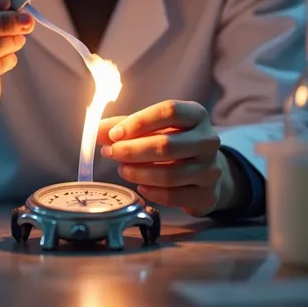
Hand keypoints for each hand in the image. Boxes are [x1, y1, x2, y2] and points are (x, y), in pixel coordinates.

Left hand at [97, 101, 240, 215]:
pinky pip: (173, 196)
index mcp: (196, 114)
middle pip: (167, 144)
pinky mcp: (207, 195)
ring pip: (169, 174)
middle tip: (112, 153)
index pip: (169, 111)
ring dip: (139, 173)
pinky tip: (140, 186)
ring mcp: (211, 169)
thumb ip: (126, 126)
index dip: (138, 122)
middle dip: (132, 150)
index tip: (114, 134)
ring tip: (123, 169)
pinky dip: (152, 192)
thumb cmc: (174, 141)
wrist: (206, 170)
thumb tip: (96, 131)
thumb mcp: (154, 127)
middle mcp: (208, 140)